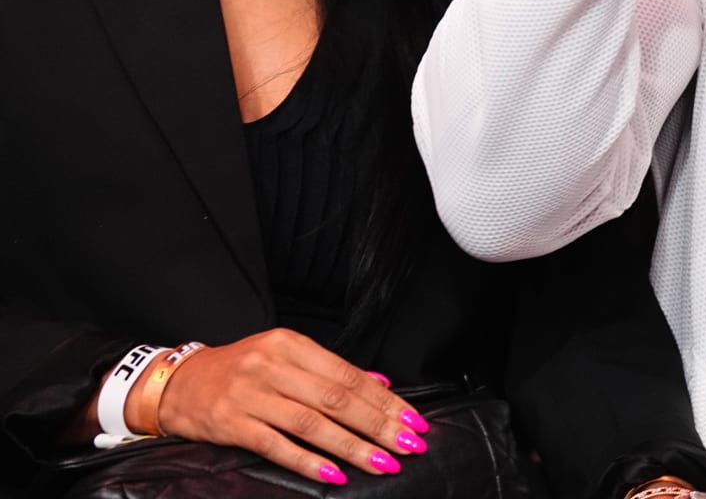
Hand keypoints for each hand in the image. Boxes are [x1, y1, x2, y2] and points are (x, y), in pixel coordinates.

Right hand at [133, 330, 427, 486]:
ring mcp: (251, 395)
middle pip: (337, 398)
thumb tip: (381, 383)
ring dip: (353, 446)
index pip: (350, 374)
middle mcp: (273, 366)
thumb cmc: (238, 370)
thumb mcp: (285, 357)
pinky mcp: (232, 423)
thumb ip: (330, 372)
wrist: (177, 383)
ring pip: (312, 423)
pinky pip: (276, 445)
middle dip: (379, 424)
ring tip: (383, 462)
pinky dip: (308, 460)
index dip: (385, 400)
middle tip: (409, 444)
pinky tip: (334, 474)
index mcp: (291, 345)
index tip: (413, 420)